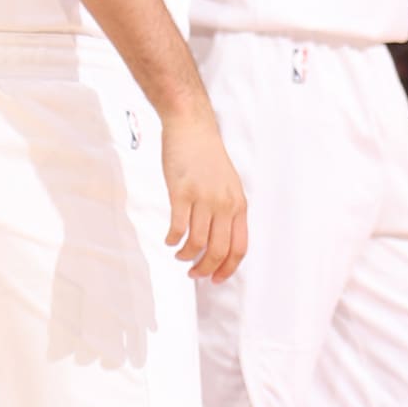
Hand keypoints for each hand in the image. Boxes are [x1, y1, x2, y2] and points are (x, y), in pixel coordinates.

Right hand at [161, 106, 247, 282]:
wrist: (192, 128)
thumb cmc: (208, 156)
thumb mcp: (229, 185)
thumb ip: (228, 210)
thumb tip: (219, 240)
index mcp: (239, 204)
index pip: (239, 247)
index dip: (227, 269)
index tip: (216, 279)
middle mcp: (224, 204)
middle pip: (218, 250)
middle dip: (205, 269)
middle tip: (193, 274)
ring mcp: (203, 198)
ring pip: (196, 243)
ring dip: (186, 256)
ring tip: (179, 255)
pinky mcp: (181, 192)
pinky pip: (178, 227)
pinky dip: (172, 240)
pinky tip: (168, 240)